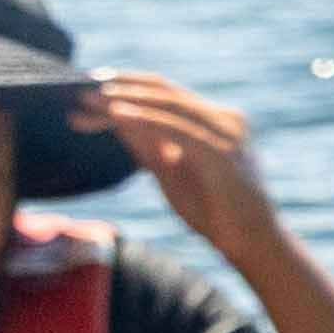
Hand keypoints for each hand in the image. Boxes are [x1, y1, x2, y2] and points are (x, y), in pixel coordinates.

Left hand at [80, 73, 287, 269]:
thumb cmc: (215, 214)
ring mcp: (228, 133)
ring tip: (88, 99)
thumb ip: (148, 144)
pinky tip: (115, 114)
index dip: (127, 86)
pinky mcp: (222, 152)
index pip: (166, 94)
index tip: (89, 88)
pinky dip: (143, 119)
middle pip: (164, 93)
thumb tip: (114, 116)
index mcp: (218, 121)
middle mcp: (227, 119)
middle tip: (78, 89)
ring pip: (168, 105)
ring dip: (124, 100)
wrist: (254, 246)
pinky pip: (175, 128)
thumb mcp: (171, 172)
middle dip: (119, 88)